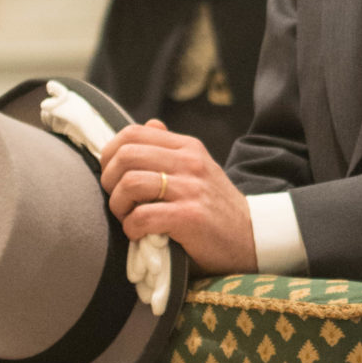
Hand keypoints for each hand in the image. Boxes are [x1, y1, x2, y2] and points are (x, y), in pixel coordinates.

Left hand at [98, 119, 256, 272]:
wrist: (252, 238)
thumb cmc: (216, 208)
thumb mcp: (199, 169)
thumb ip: (171, 149)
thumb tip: (150, 124)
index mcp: (188, 147)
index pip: (133, 133)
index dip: (110, 154)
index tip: (112, 176)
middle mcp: (190, 162)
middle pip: (126, 155)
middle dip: (109, 181)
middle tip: (119, 201)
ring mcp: (191, 188)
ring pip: (130, 183)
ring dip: (119, 206)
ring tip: (129, 218)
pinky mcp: (190, 217)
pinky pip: (142, 216)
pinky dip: (132, 228)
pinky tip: (140, 234)